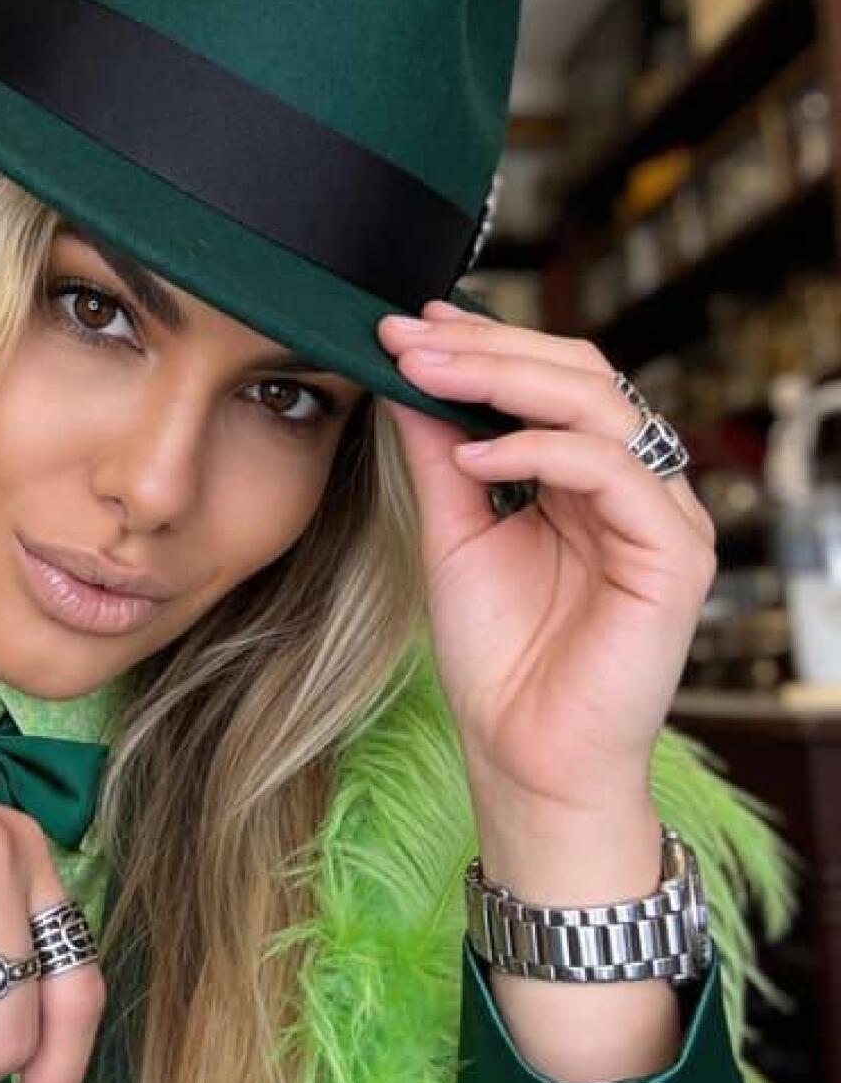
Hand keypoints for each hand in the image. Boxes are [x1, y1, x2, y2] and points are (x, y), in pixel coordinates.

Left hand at [377, 298, 716, 834]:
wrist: (523, 757)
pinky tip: (473, 453)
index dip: (485, 343)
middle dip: (487, 347)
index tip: (408, 325)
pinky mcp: (674, 555)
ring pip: (601, 406)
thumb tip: (407, 377)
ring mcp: (663, 517)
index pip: (552, 381)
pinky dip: (539, 449)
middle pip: (582, 376)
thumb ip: (440, 457)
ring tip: (426, 372)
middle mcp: (635, 488)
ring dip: (504, 379)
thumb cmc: (499, 658)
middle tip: (408, 336)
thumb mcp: (454, 535)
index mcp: (590, 479)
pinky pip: (612, 471)